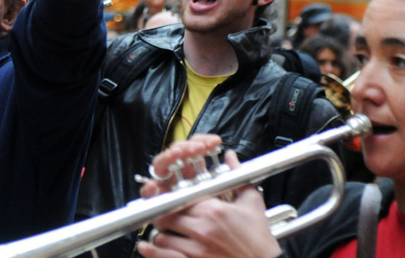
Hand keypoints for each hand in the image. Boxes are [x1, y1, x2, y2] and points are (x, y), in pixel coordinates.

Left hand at [138, 137, 281, 257]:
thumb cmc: (259, 240)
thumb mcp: (252, 204)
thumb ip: (238, 177)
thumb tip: (231, 157)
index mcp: (212, 210)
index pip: (178, 197)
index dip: (170, 196)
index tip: (169, 197)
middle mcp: (200, 228)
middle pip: (165, 215)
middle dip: (162, 214)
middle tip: (164, 214)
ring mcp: (195, 249)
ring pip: (162, 236)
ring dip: (161, 234)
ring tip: (165, 232)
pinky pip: (163, 256)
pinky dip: (152, 251)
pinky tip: (146, 246)